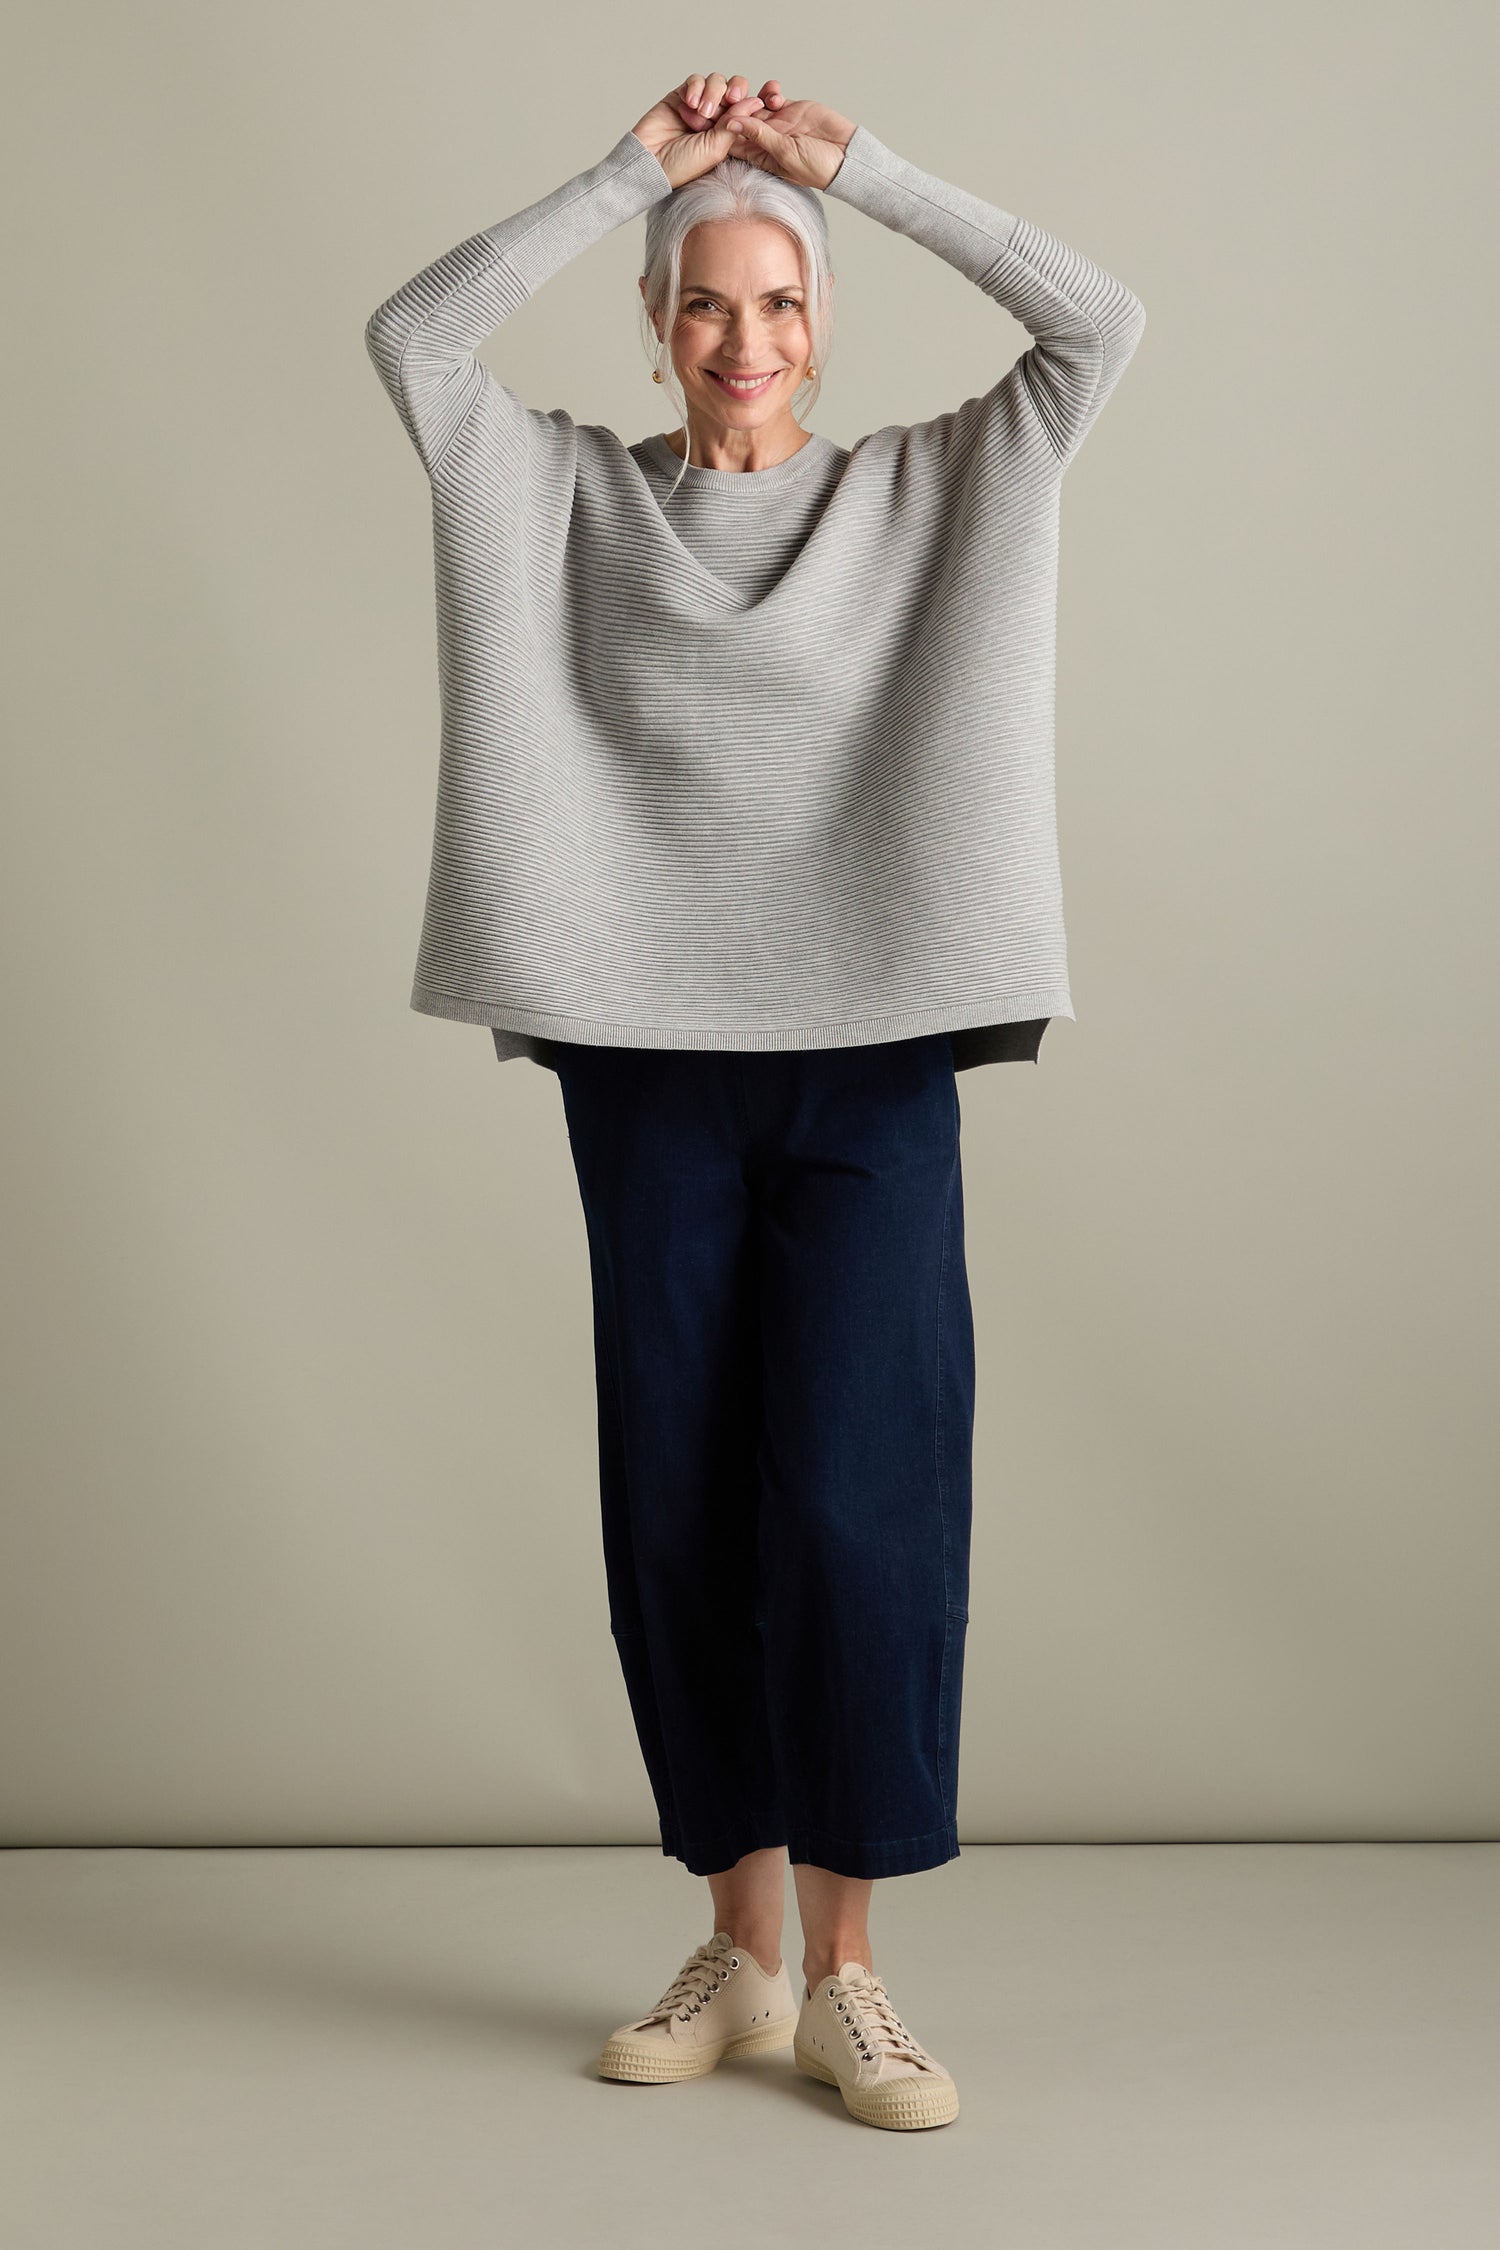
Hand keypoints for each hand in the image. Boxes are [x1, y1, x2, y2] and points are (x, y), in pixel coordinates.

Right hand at [631, 74, 775, 188]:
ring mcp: (699, 104)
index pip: (747, 107)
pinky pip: (695, 80)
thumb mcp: (716, 148)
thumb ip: (735, 123)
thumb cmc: (683, 164)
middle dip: (734, 90)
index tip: (761, 103)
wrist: (651, 162)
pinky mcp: (681, 95)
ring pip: (716, 82)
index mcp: (729, 131)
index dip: (753, 101)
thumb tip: (755, 101)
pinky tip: (689, 104)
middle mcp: (716, 116)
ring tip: (701, 113)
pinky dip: (695, 88)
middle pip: (734, 88)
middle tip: (730, 99)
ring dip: (712, 93)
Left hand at [719, 87, 856, 190]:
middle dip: (730, 108)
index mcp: (760, 157)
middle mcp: (766, 140)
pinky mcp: (791, 110)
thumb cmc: (818, 166)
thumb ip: (759, 136)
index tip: (706, 118)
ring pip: (755, 106)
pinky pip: (772, 97)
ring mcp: (778, 124)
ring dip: (750, 97)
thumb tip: (731, 122)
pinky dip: (769, 91)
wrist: (847, 156)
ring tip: (750, 93)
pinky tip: (774, 93)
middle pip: (740, 122)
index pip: (733, 142)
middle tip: (720, 95)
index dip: (720, 130)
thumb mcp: (785, 153)